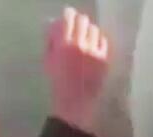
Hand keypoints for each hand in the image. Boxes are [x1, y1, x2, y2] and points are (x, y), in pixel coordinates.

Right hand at [44, 7, 110, 132]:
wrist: (74, 103)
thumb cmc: (58, 83)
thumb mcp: (48, 61)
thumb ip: (51, 41)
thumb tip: (54, 23)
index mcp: (63, 46)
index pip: (67, 19)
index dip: (67, 15)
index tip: (67, 17)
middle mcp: (80, 45)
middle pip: (82, 21)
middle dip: (78, 22)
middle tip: (76, 27)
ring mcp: (94, 52)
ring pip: (94, 29)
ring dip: (88, 31)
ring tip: (84, 39)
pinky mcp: (104, 58)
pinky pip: (103, 41)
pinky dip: (97, 41)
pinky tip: (92, 48)